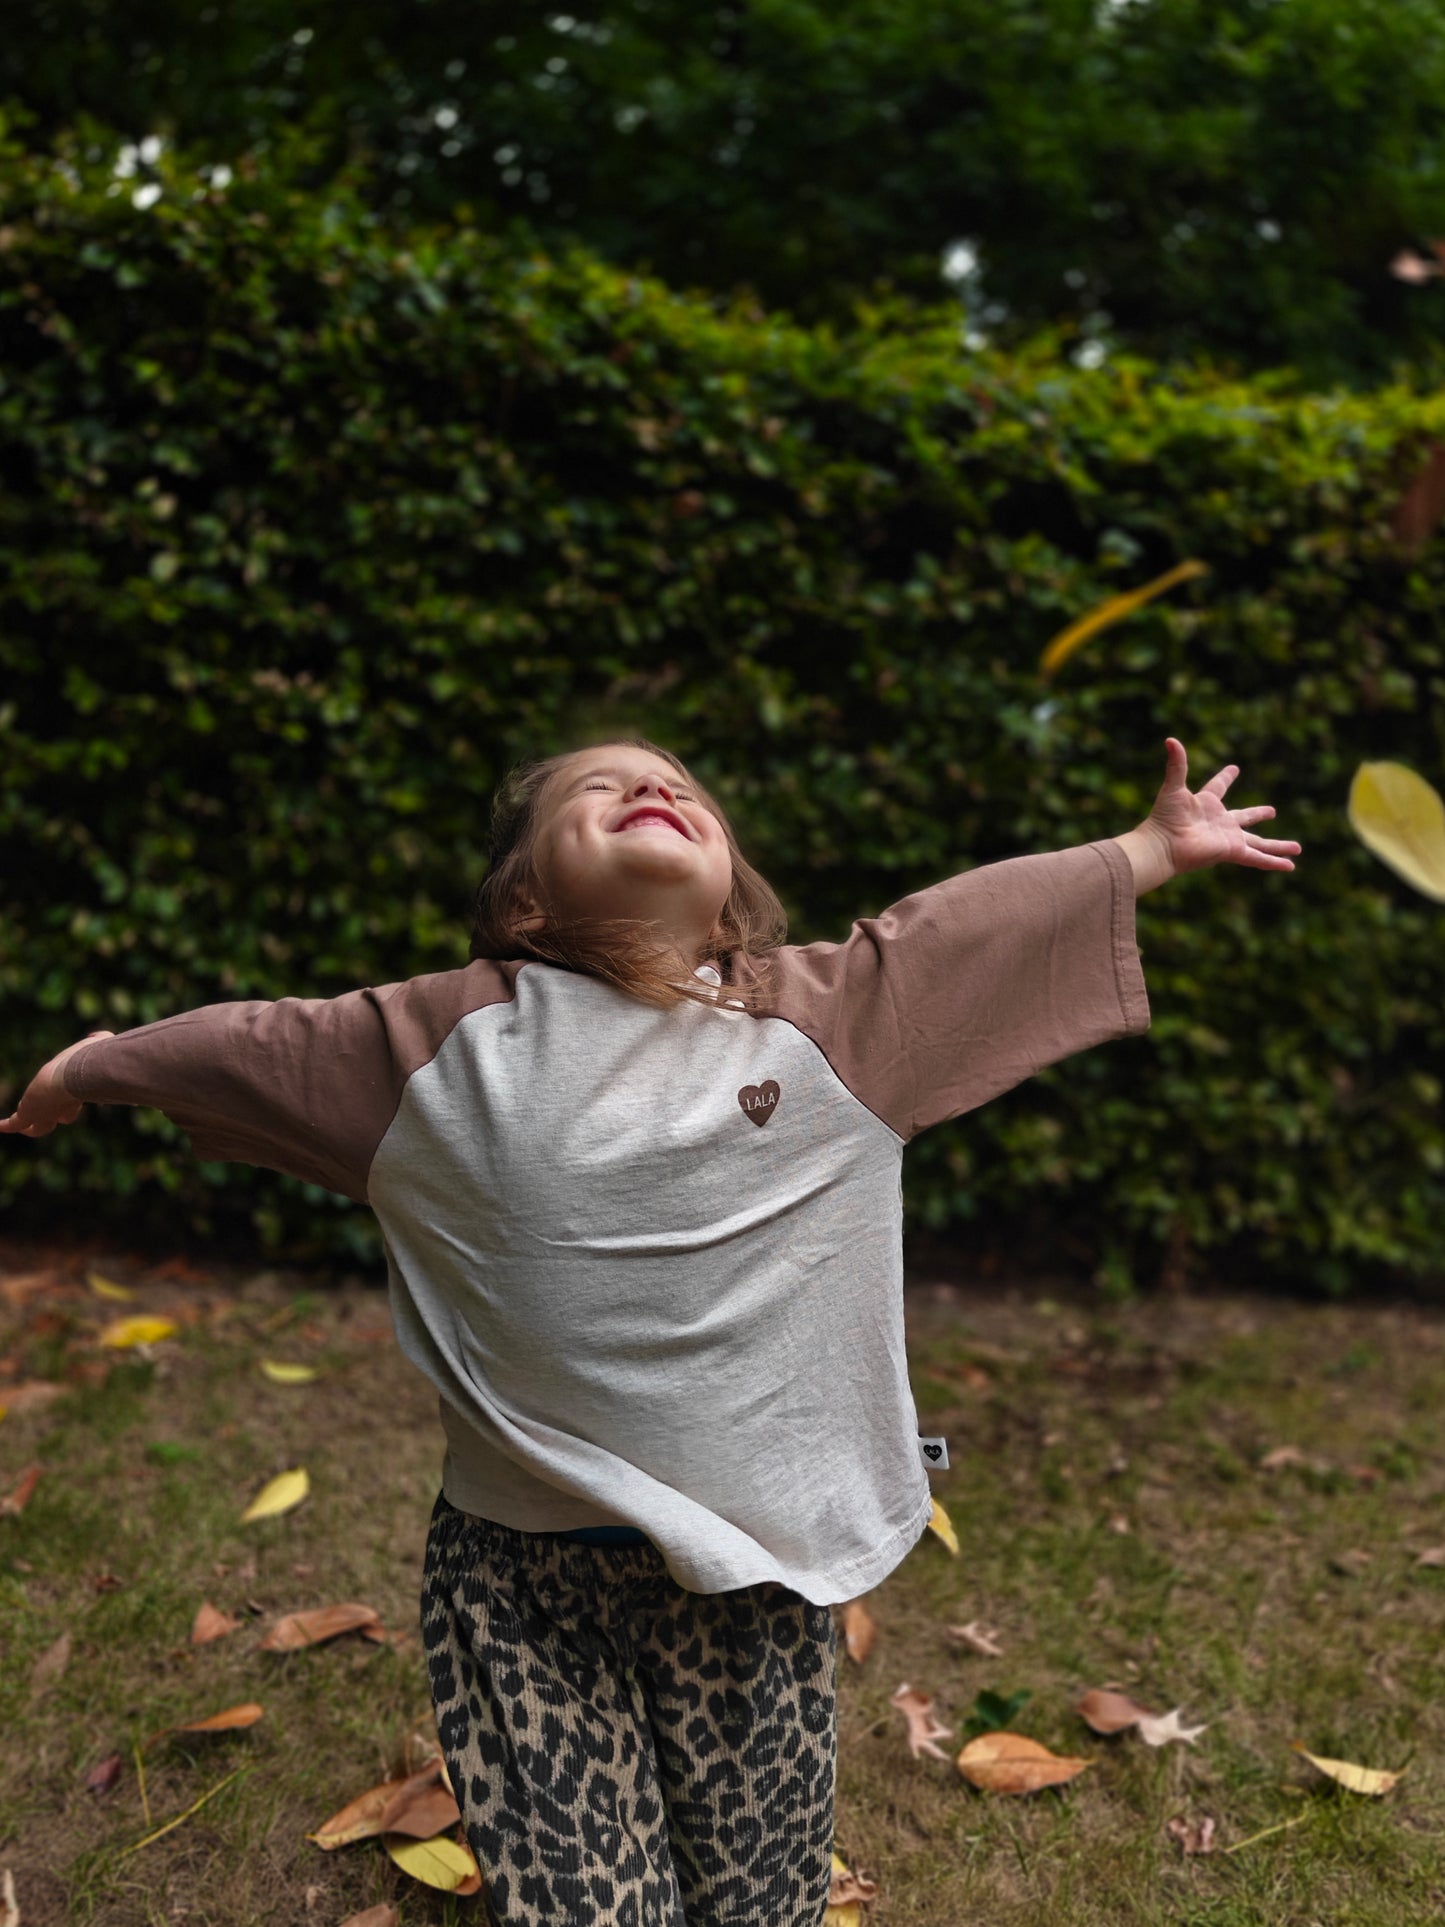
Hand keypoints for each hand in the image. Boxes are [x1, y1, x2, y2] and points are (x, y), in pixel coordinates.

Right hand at [0, 1032, 113, 1137]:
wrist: (72, 1075)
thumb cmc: (87, 1060)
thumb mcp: (94, 1046)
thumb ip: (97, 1040)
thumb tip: (97, 1035)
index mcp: (79, 1092)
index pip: (76, 1102)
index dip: (74, 1102)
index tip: (76, 1099)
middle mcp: (65, 1105)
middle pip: (64, 1117)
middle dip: (58, 1115)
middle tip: (50, 1117)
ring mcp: (46, 1112)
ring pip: (39, 1128)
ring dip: (30, 1125)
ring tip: (22, 1127)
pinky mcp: (28, 1114)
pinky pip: (15, 1123)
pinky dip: (6, 1126)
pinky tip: (0, 1126)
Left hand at [1117, 739, 1299, 893]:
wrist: (1163, 844)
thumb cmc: (1165, 817)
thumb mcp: (1173, 787)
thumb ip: (1177, 764)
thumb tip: (1170, 739)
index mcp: (1206, 804)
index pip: (1218, 787)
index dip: (1225, 778)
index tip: (1234, 769)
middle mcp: (1220, 822)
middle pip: (1245, 818)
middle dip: (1258, 814)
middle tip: (1272, 811)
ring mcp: (1228, 838)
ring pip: (1259, 843)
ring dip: (1278, 846)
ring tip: (1297, 848)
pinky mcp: (1233, 851)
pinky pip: (1257, 858)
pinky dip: (1274, 862)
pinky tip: (1291, 866)